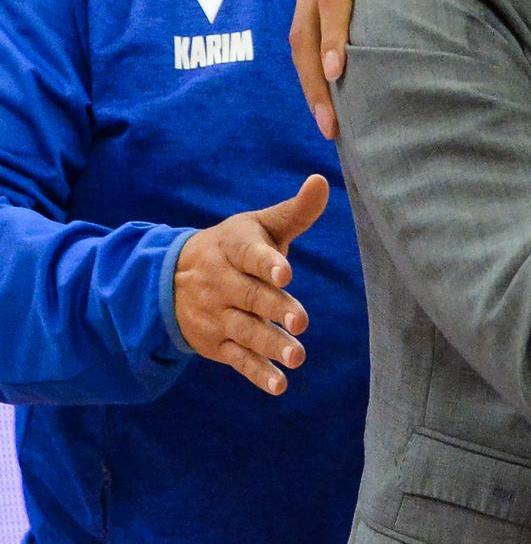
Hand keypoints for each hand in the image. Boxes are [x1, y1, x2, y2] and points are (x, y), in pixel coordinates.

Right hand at [171, 175, 327, 394]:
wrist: (171, 279)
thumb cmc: (234, 247)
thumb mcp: (258, 225)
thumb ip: (295, 211)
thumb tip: (322, 182)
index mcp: (234, 249)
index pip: (251, 256)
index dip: (268, 264)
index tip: (285, 272)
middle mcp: (222, 283)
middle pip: (251, 297)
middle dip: (275, 309)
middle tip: (301, 321)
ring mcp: (218, 316)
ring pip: (245, 331)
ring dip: (270, 345)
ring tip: (297, 355)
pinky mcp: (217, 344)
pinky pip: (238, 360)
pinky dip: (257, 373)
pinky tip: (279, 385)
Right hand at [291, 0, 470, 137]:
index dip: (334, 35)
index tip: (339, 72)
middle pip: (305, 26)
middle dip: (313, 76)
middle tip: (330, 122)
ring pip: (297, 35)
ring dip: (308, 79)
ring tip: (328, 124)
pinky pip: (302, 31)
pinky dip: (308, 65)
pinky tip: (326, 98)